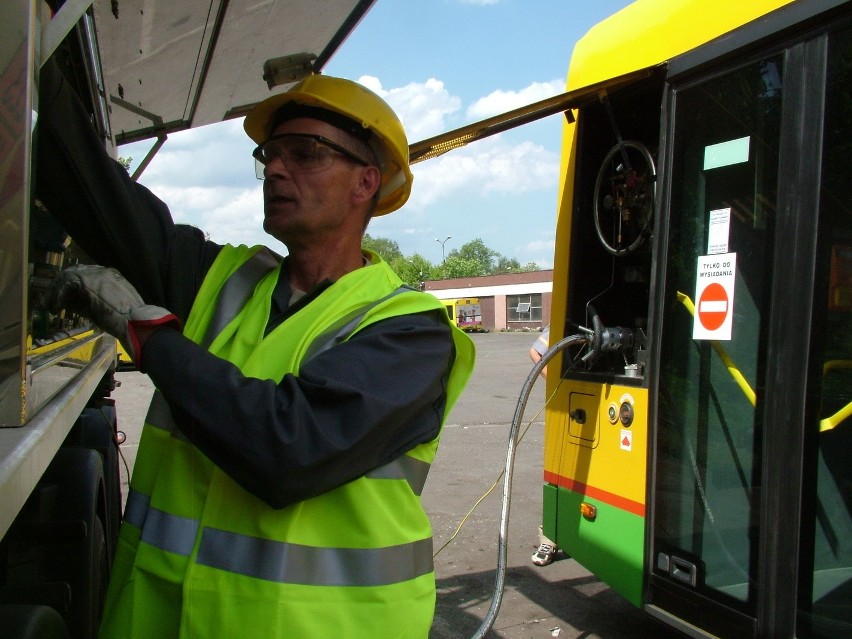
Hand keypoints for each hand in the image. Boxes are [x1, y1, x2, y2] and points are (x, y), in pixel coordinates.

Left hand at [54, 265, 178, 369]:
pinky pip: (67, 283)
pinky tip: (57, 307)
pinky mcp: (89, 281)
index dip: (71, 287)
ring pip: (68, 276)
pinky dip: (58, 295)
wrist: (134, 322)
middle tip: (51, 301)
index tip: (63, 300)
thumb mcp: (104, 307)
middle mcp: (104, 271)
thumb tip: (68, 302)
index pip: (86, 275)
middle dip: (60, 286)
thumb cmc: (125, 320)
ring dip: (56, 291)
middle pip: (74, 272)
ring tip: (50, 305)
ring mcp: (96, 274)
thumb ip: (88, 301)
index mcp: (111, 277)